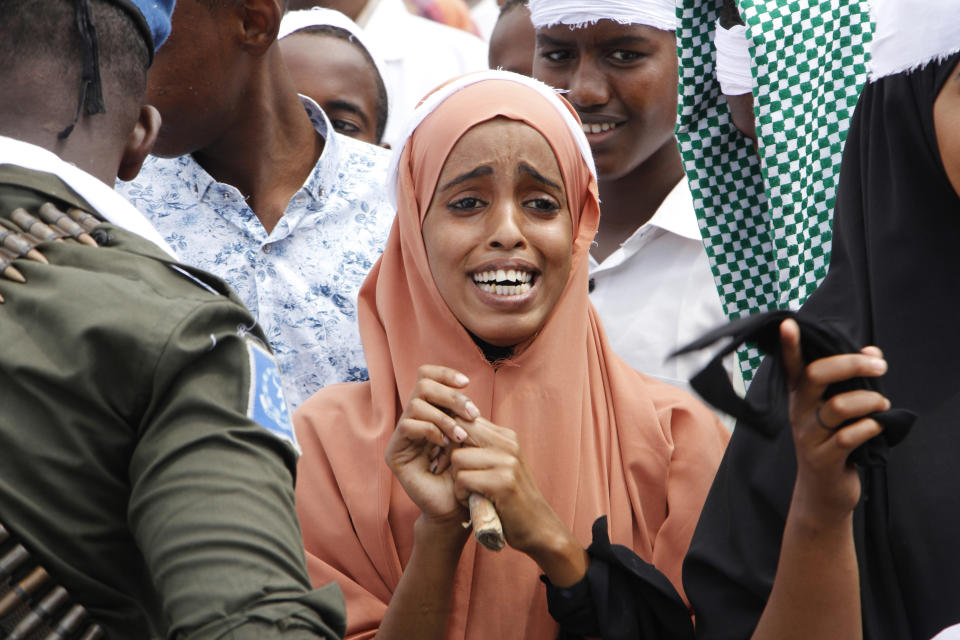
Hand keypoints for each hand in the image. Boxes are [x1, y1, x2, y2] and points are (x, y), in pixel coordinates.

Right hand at [386, 365, 480, 526]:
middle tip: (472, 414)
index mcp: (430, 412)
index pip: (427, 377)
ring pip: (416, 404)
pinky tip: (444, 445)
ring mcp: (402, 436)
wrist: (457, 506)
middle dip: (450, 397)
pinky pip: (408, 425)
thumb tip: (464, 386)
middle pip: (422, 385)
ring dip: (444, 417)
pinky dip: (430, 430)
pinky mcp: (395, 452)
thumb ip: (463, 413)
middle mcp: (413, 420)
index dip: (444, 374)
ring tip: (460, 436)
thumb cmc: (467, 472)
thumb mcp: (470, 437)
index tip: (466, 383)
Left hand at [449, 417, 587, 585]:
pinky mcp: (503, 483)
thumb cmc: (511, 498)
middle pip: (458, 436)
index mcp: (507, 437)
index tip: (453, 461)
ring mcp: (507, 462)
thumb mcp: (501, 466)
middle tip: (459, 478)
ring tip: (470, 493)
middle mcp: (508, 444)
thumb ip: (482, 447)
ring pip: (457, 458)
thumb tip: (450, 430)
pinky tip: (473, 502)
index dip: (451, 439)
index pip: (465, 421)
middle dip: (450, 458)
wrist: (538, 527)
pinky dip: (461, 494)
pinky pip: (462, 479)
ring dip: (456, 480)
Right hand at [781, 319, 889, 522]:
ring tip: (882, 404)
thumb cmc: (833, 441)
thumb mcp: (835, 408)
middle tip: (879, 366)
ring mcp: (808, 436)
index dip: (789, 345)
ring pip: (839, 406)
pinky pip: (850, 436)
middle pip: (816, 375)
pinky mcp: (822, 459)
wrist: (822, 490)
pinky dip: (871, 428)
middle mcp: (799, 412)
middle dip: (852, 364)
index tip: (789, 323)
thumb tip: (872, 351)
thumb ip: (851, 379)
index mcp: (800, 396)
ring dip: (870, 401)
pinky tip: (878, 428)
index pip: (791, 365)